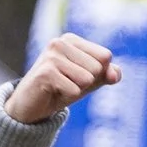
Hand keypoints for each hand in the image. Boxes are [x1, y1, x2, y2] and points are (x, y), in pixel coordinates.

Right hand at [5, 34, 121, 124]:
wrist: (31, 106)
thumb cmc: (61, 90)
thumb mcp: (89, 81)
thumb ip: (107, 74)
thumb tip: (115, 74)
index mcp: (71, 40)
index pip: (105, 56)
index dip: (98, 74)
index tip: (77, 76)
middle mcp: (60, 42)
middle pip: (97, 68)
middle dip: (86, 83)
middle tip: (66, 84)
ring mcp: (51, 56)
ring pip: (87, 79)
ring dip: (76, 90)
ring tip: (60, 88)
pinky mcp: (46, 73)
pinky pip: (75, 91)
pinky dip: (67, 97)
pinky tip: (52, 92)